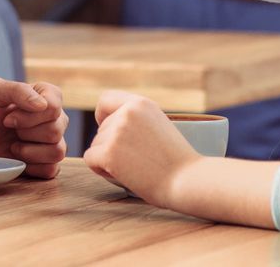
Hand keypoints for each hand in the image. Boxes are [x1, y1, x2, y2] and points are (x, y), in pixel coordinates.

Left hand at [0, 77, 68, 178]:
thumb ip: (18, 90)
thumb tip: (43, 105)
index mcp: (45, 95)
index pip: (54, 105)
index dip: (31, 115)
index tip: (8, 118)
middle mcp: (54, 118)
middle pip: (56, 129)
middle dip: (26, 132)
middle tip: (8, 130)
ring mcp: (52, 142)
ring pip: (59, 150)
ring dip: (30, 150)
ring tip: (13, 146)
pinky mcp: (46, 164)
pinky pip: (52, 169)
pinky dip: (33, 167)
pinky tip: (18, 160)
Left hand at [82, 91, 198, 207]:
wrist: (188, 180)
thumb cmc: (177, 161)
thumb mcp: (159, 126)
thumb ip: (136, 120)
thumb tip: (106, 125)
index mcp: (141, 103)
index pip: (105, 99)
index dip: (103, 116)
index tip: (110, 131)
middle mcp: (127, 112)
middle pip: (101, 129)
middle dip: (110, 146)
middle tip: (136, 161)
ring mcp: (117, 131)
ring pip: (95, 145)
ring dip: (107, 159)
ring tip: (134, 168)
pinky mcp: (109, 152)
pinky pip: (90, 159)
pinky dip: (101, 170)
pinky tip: (120, 175)